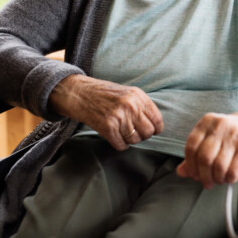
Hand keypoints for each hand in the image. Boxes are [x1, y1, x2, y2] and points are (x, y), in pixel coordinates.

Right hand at [48, 74, 163, 150]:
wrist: (80, 93)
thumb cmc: (105, 94)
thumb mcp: (128, 92)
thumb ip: (142, 105)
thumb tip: (155, 124)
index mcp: (138, 96)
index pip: (157, 119)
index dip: (156, 128)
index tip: (153, 130)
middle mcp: (130, 106)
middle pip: (148, 132)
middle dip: (143, 135)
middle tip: (135, 132)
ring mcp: (119, 117)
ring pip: (135, 140)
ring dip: (130, 140)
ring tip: (123, 133)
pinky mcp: (107, 127)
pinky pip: (122, 145)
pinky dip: (120, 145)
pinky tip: (116, 138)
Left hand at [176, 112, 237, 188]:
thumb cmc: (233, 132)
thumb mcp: (212, 137)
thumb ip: (195, 153)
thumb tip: (181, 171)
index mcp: (207, 121)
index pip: (191, 146)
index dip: (190, 165)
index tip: (194, 174)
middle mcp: (220, 126)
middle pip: (204, 158)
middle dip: (203, 176)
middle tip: (206, 182)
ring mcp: (235, 135)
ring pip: (218, 166)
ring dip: (217, 179)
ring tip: (219, 179)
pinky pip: (233, 170)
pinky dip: (229, 179)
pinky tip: (229, 177)